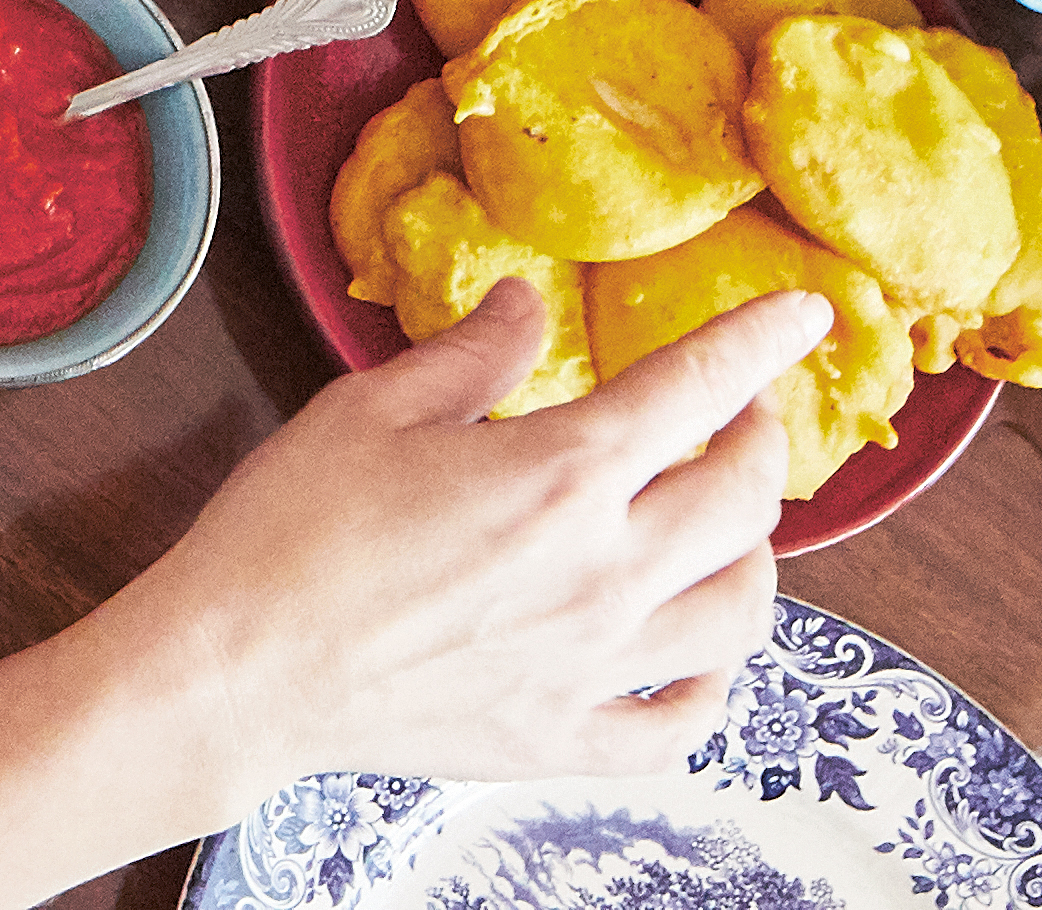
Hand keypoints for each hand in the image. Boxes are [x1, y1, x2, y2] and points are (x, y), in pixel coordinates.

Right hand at [95, 280, 804, 793]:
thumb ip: (471, 355)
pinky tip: (694, 657)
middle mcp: (603, 572)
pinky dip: (711, 687)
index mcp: (559, 475)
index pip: (694, 389)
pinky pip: (684, 724)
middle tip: (745, 417)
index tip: (800, 316)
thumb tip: (525, 305)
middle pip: (744, 501)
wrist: (241, 670)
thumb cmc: (290, 534)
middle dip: (763, 440)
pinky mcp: (567, 736)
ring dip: (756, 557)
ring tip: (731, 529)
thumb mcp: (371, 408)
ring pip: (740, 614)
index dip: (759, 341)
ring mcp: (595, 665)